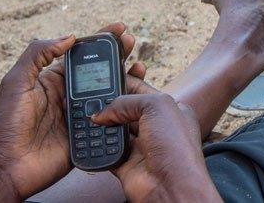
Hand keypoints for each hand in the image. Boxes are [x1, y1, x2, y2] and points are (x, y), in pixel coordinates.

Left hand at [0, 23, 143, 201]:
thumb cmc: (5, 125)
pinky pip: (113, 119)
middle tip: (131, 42)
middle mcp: (71, 96)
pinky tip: (137, 96)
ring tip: (140, 67)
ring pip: (112, 94)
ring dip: (128, 79)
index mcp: (54, 81)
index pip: (82, 56)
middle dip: (119, 54)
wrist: (6, 167)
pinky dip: (127, 108)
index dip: (100, 41)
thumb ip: (38, 55)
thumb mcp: (15, 83)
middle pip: (102, 71)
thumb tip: (69, 37)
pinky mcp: (91, 135)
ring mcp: (83, 115)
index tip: (118, 28)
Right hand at [91, 91, 220, 202]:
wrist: (171, 185)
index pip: (143, 91)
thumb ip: (128, 101)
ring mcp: (142, 147)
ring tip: (88, 117)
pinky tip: (90, 138)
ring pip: (115, 131)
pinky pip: (107, 153)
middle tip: (90, 98)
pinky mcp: (127, 165)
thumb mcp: (156, 106)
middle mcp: (156, 128)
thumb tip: (103, 112)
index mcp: (170, 110)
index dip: (126, 82)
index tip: (106, 77)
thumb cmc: (175, 145)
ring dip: (103, 126)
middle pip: (127, 110)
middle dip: (110, 105)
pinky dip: (98, 147)